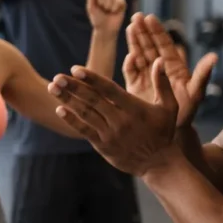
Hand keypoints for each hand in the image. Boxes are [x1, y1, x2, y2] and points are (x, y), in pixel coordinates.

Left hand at [48, 62, 179, 176]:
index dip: (91, 78)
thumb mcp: (169, 107)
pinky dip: (72, 120)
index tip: (75, 69)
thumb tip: (159, 60)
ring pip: (85, 113)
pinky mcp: (103, 145)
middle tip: (57, 77)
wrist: (158, 163)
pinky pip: (84, 131)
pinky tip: (59, 109)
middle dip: (73, 87)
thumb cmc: (163, 132)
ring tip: (52, 88)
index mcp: (134, 108)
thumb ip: (162, 82)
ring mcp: (110, 133)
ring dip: (67, 100)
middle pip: (92, 100)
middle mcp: (120, 120)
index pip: (109, 89)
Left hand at [86, 0, 126, 31]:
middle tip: (103, 9)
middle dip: (102, 2)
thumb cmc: (97, 18)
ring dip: (109, 6)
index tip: (96, 5)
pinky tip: (114, 12)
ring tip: (108, 11)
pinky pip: (119, 1)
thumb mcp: (91, 7)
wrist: (105, 29)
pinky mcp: (122, 2)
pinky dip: (115, 8)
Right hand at [124, 13, 216, 127]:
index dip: (157, 31)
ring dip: (134, 42)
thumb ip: (202, 75)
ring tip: (129, 27)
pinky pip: (131, 73)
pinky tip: (129, 55)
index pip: (165, 45)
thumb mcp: (196, 94)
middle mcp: (160, 70)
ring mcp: (147, 78)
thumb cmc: (186, 114)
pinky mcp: (135, 88)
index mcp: (174, 68)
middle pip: (151, 46)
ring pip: (140, 55)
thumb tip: (214, 57)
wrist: (170, 134)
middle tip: (136, 16)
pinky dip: (129, 64)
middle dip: (144, 31)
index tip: (150, 17)